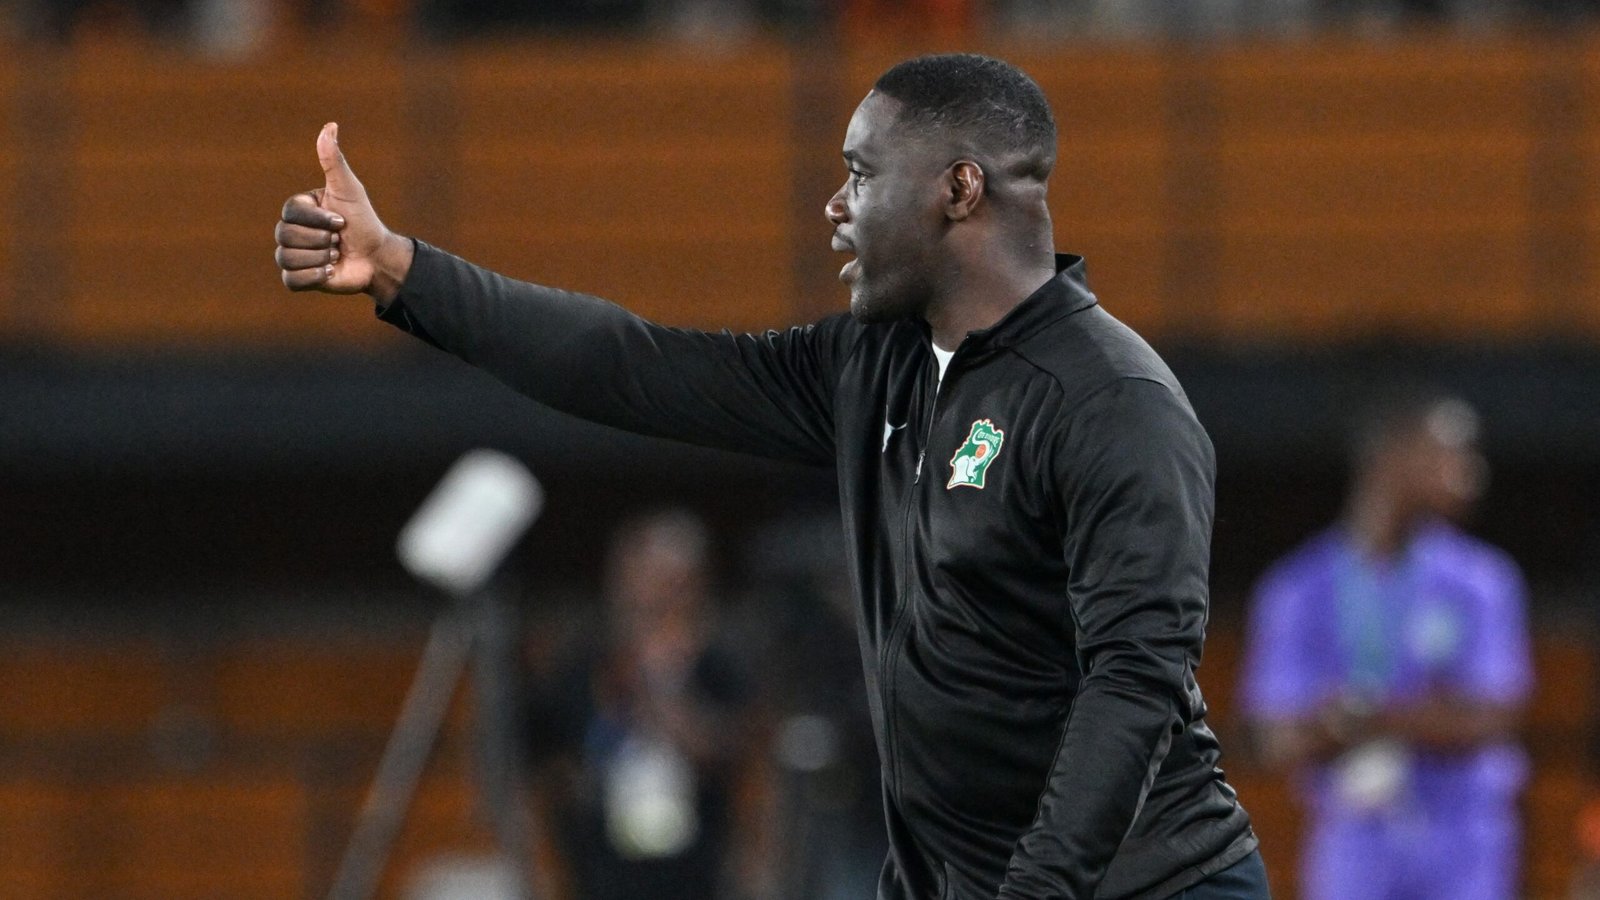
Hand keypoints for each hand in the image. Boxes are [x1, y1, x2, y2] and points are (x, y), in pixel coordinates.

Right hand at [275, 122, 412, 301]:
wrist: (376, 256)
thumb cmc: (363, 221)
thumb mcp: (349, 189)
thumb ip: (334, 160)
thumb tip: (330, 125)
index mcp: (298, 209)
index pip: (291, 212)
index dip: (318, 220)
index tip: (341, 222)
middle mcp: (290, 230)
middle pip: (286, 236)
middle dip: (322, 240)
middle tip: (339, 241)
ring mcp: (292, 254)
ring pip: (287, 258)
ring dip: (320, 258)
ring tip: (336, 256)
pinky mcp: (298, 278)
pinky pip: (291, 280)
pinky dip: (313, 277)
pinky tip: (330, 272)